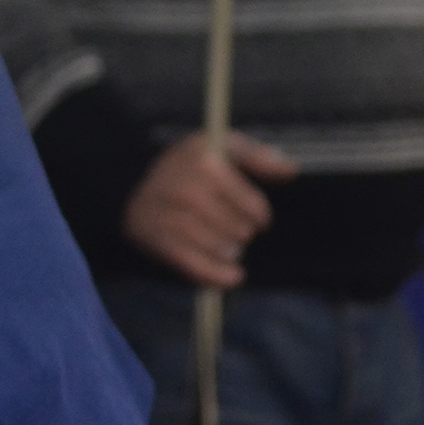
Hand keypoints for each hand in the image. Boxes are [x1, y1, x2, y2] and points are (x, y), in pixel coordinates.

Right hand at [122, 131, 298, 288]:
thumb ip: (258, 157)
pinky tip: (232, 277)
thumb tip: (291, 170)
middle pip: (236, 230)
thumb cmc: (192, 164)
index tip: (259, 218)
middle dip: (243, 234)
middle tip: (240, 234)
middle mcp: (181, 185)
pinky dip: (214, 274)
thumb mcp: (223, 148)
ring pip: (216, 247)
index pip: (252, 205)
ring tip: (232, 250)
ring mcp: (164, 213)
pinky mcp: (150, 235)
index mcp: (203, 160)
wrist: (133, 179)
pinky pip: (190, 263)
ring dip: (230, 253)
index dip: (260, 215)